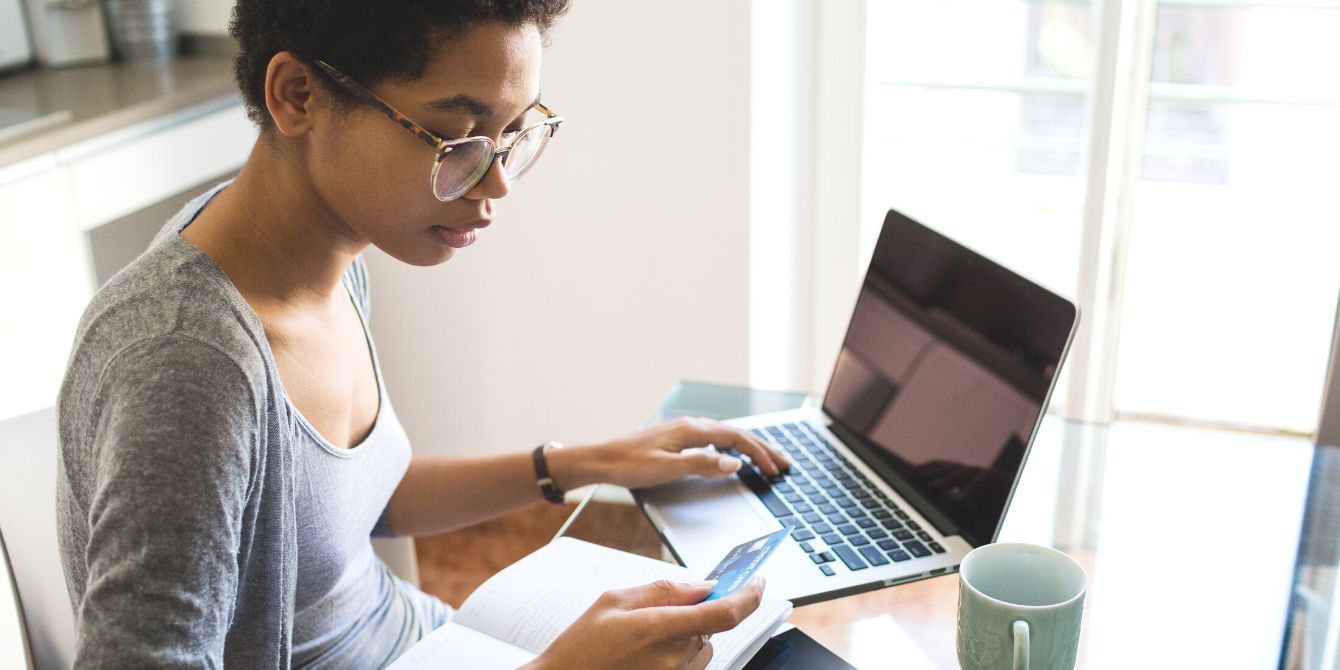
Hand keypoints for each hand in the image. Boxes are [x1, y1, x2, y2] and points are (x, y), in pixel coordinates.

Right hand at [522, 577, 765, 669]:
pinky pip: (689, 668)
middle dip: (696, 614)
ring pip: (701, 650)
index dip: (749, 596)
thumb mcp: (614, 601)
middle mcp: (674, 660)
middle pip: (709, 629)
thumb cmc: (580, 647)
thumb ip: (663, 590)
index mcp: (661, 629)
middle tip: (663, 610)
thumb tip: (702, 587)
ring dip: (687, 637)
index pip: (725, 614)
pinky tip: (645, 654)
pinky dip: (678, 655)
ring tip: (642, 638)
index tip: (759, 581)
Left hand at [567, 417, 790, 489]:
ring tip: (769, 459)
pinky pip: (715, 439)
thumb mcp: (667, 469)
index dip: (759, 453)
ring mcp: (685, 431)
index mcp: (691, 430)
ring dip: (750, 447)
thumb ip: (702, 465)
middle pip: (736, 434)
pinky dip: (733, 447)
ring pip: (727, 435)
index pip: (735, 438)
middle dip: (763, 448)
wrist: (601, 460)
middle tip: (784, 464)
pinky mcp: (678, 439)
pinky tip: (736, 454)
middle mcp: (691, 426)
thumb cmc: (629, 465)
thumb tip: (734, 462)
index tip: (775, 469)